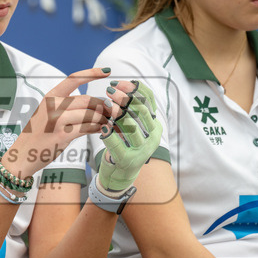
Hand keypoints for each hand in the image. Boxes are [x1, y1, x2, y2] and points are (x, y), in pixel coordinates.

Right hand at [2, 67, 114, 175]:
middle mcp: (53, 106)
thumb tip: (96, 103)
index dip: (92, 73)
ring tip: (105, 122)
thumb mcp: (48, 113)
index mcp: (50, 96)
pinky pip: (88, 128)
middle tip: (110, 111)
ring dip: (102, 119)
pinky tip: (100, 130)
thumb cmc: (38, 134)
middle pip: (87, 100)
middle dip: (103, 105)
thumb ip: (67, 105)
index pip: (74, 79)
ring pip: (90, 115)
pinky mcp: (62, 135)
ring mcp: (57, 120)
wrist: (23, 153)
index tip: (107, 70)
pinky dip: (98, 129)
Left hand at [95, 80, 162, 194]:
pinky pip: (118, 144)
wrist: (121, 173)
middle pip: (141, 112)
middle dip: (125, 98)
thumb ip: (131, 109)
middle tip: (109, 91)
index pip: (149, 102)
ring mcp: (142, 149)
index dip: (134, 90)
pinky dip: (110, 134)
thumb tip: (126, 84)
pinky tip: (102, 127)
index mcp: (155, 125)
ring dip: (117, 113)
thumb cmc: (124, 144)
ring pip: (132, 127)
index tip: (118, 83)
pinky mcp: (128, 160)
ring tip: (105, 104)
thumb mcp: (131, 125)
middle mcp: (153, 137)